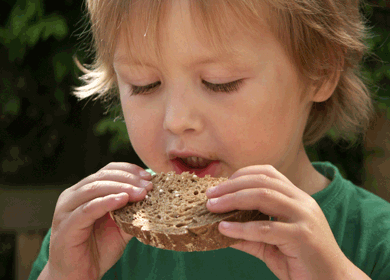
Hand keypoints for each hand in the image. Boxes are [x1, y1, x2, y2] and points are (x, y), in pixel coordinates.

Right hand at [44, 163, 152, 279]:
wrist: (78, 277)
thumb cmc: (98, 249)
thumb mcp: (121, 226)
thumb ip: (132, 211)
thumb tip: (153, 197)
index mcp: (85, 191)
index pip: (107, 171)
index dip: (129, 170)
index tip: (148, 176)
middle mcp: (73, 196)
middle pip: (102, 176)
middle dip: (129, 179)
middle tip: (148, 186)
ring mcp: (67, 209)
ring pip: (95, 189)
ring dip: (121, 188)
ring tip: (141, 193)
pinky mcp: (66, 226)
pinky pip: (87, 209)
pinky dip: (106, 202)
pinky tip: (123, 200)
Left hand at [206, 165, 367, 279]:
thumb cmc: (301, 261)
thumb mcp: (271, 245)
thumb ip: (249, 235)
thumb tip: (221, 229)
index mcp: (297, 198)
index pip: (268, 173)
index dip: (242, 174)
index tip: (221, 185)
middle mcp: (302, 202)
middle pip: (262, 182)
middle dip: (231, 186)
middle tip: (209, 196)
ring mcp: (304, 217)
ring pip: (264, 196)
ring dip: (233, 199)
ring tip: (212, 207)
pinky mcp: (302, 236)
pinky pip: (266, 228)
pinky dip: (241, 228)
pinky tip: (224, 229)